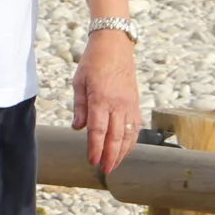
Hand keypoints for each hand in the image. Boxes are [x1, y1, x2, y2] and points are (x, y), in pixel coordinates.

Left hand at [73, 29, 141, 172]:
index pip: (98, 130)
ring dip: (122, 152)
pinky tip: (126, 149)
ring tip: (115, 164)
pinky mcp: (136, 102)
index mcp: (100, 99)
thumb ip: (79, 106)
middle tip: (105, 170)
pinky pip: (135, 126)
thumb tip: (78, 128)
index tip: (92, 161)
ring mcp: (129, 104)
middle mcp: (117, 104)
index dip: (95, 148)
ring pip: (128, 134)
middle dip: (110, 156)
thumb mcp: (79, 81)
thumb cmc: (94, 61)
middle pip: (115, 137)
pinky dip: (131, 140)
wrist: (115, 44)